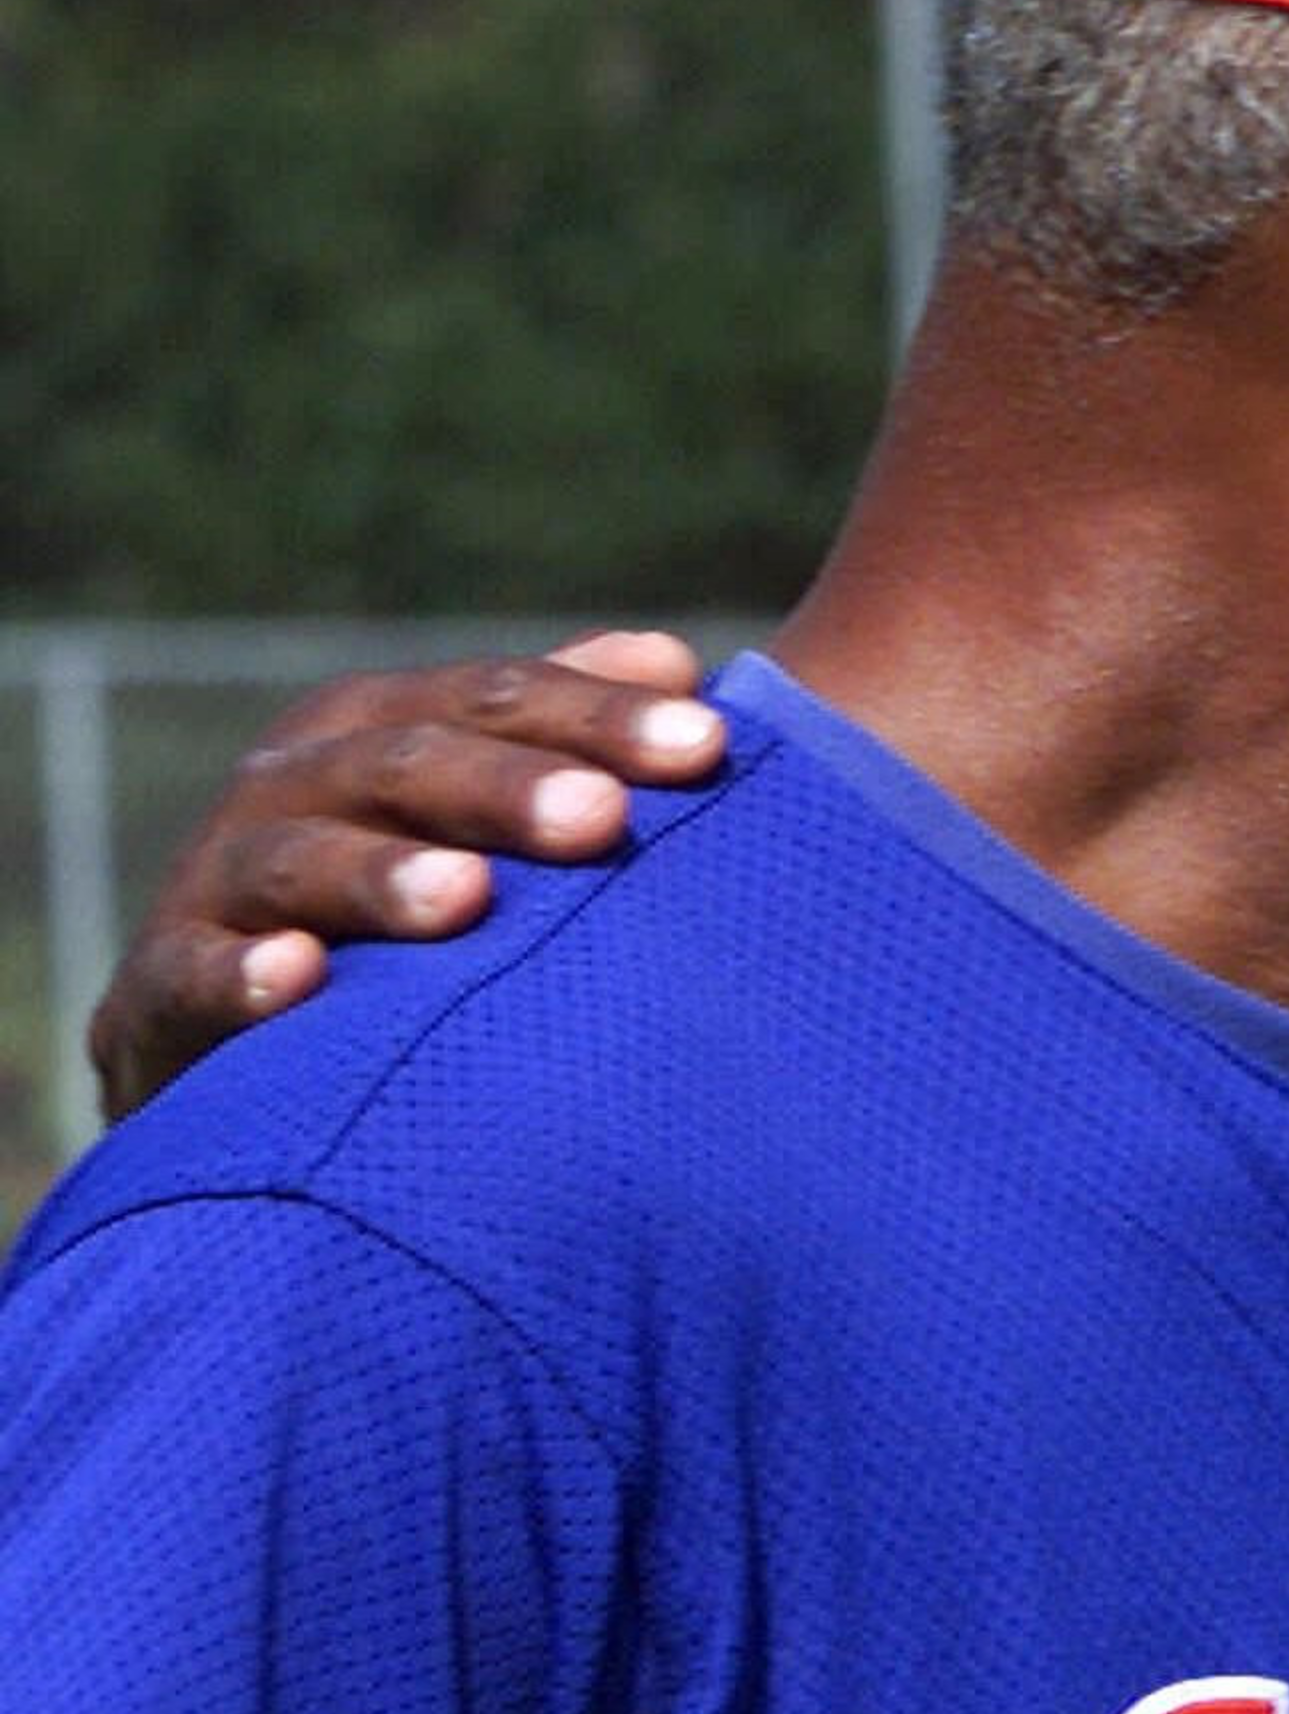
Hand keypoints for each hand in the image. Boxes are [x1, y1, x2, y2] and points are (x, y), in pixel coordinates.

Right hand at [87, 631, 728, 1121]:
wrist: (235, 1050)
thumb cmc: (408, 919)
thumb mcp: (479, 820)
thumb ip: (566, 743)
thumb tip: (675, 663)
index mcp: (382, 732)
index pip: (496, 700)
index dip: (597, 716)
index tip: (707, 747)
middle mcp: (294, 787)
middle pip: (404, 765)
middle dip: (506, 788)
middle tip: (600, 817)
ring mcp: (216, 887)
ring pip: (297, 862)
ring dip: (382, 876)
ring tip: (467, 897)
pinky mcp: (155, 997)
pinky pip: (189, 978)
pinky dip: (239, 976)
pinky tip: (300, 978)